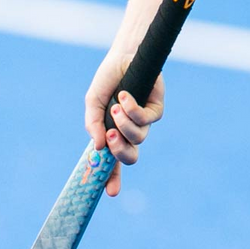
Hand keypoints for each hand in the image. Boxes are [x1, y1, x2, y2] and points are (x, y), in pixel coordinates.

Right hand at [85, 47, 164, 196]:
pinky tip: (124, 95)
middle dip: (120, 152)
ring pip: (138, 138)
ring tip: (115, 107)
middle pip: (130, 156)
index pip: (113, 162)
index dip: (112, 179)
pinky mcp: (156, 109)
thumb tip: (97, 146)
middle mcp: (129, 131)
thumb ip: (93, 123)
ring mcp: (144, 122)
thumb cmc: (107, 80)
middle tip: (110, 139)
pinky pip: (146, 119)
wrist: (123, 56)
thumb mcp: (93, 102)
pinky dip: (132, 109)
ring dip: (124, 125)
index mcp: (113, 134)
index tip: (110, 193)